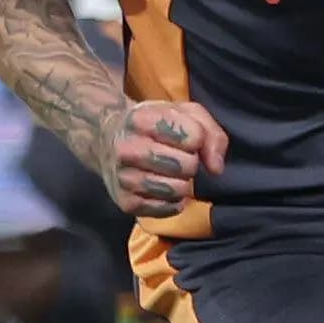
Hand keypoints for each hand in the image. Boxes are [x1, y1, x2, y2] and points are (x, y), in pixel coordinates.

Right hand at [96, 99, 227, 218]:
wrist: (107, 139)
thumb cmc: (152, 125)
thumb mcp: (183, 113)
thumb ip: (210, 133)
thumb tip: (216, 169)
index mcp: (141, 119)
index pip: (193, 137)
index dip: (196, 139)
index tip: (183, 138)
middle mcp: (127, 148)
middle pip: (186, 165)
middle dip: (190, 163)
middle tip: (177, 158)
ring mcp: (124, 177)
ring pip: (178, 189)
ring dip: (182, 183)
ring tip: (170, 173)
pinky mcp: (125, 202)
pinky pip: (167, 209)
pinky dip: (173, 201)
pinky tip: (163, 188)